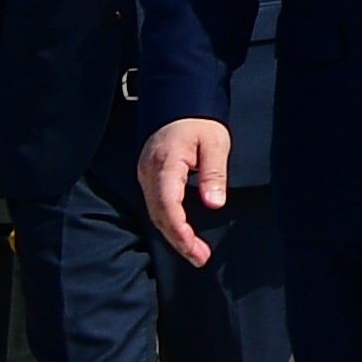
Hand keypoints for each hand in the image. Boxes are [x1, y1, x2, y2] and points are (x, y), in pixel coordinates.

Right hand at [137, 119, 233, 267]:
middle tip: (200, 258)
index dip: (179, 230)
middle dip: (178, 240)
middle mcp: (148, 173)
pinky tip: (183, 234)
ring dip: (173, 235)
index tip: (194, 249)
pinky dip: (168, 223)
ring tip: (195, 253)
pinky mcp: (149, 178)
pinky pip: (156, 206)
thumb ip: (213, 173)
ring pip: (155, 213)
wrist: (179, 103)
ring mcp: (145, 176)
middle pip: (159, 215)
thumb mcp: (216, 143)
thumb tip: (214, 202)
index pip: (167, 204)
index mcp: (165, 164)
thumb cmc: (200, 123)